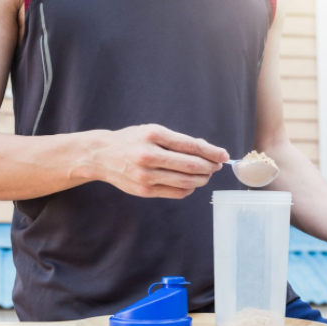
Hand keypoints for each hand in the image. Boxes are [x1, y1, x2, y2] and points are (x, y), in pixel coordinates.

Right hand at [93, 124, 228, 198]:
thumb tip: (206, 149)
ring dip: (202, 179)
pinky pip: (176, 193)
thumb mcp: (151, 131)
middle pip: (191, 166)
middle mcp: (149, 156)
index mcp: (153, 135)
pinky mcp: (145, 191)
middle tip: (217, 166)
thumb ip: (177, 141)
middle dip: (210, 167)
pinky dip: (189, 189)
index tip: (224, 155)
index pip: (191, 146)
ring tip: (206, 175)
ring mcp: (146, 175)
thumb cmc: (131, 141)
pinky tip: (191, 183)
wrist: (102, 156)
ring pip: (186, 182)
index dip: (212, 152)